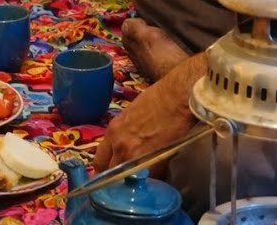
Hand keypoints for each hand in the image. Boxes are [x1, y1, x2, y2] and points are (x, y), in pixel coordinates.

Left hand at [93, 53, 203, 170]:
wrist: (177, 97)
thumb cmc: (158, 98)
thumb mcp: (130, 114)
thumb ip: (124, 132)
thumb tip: (126, 145)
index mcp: (113, 131)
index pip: (99, 160)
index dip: (105, 168)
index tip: (110, 172)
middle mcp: (120, 145)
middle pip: (110, 173)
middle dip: (117, 177)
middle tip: (125, 178)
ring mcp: (136, 155)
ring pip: (129, 179)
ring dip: (134, 179)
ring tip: (142, 177)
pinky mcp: (154, 161)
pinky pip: (149, 178)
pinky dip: (153, 178)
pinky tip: (157, 172)